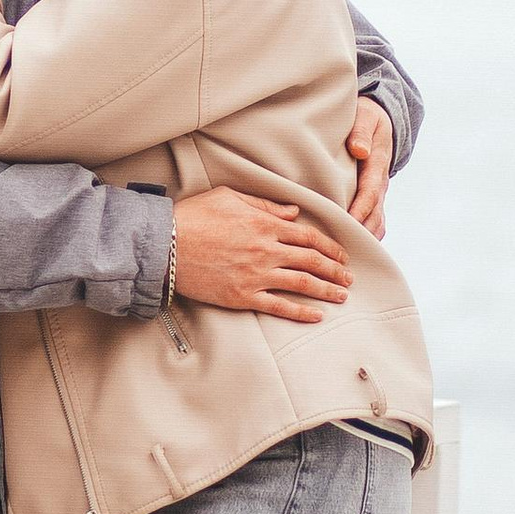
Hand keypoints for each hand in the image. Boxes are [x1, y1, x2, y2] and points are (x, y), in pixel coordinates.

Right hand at [173, 190, 351, 322]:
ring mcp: (256, 274)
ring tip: (342, 296)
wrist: (165, 244)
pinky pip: (279, 306)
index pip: (308, 236)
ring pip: (302, 284)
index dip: (330, 247)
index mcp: (265, 223)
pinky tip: (316, 316)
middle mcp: (266, 249)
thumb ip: (265, 204)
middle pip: (312, 261)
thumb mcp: (230, 197)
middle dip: (335, 271)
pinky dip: (301, 312)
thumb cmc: (194, 216)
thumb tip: (293, 212)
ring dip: (326, 291)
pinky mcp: (242, 295)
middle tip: (349, 279)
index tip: (342, 255)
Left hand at [344, 96, 392, 237]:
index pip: (370, 192)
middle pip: (373, 214)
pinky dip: (364, 237)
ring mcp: (378, 194)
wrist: (378, 122)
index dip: (360, 209)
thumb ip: (362, 132)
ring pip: (375, 222)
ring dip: (363, 239)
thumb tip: (360, 150)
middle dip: (360, 231)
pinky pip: (372, 222)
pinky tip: (348, 251)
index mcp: (377, 165)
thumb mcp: (366, 117)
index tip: (347, 222)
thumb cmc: (367, 118)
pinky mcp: (372, 200)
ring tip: (344, 256)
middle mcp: (380, 184)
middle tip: (341, 249)